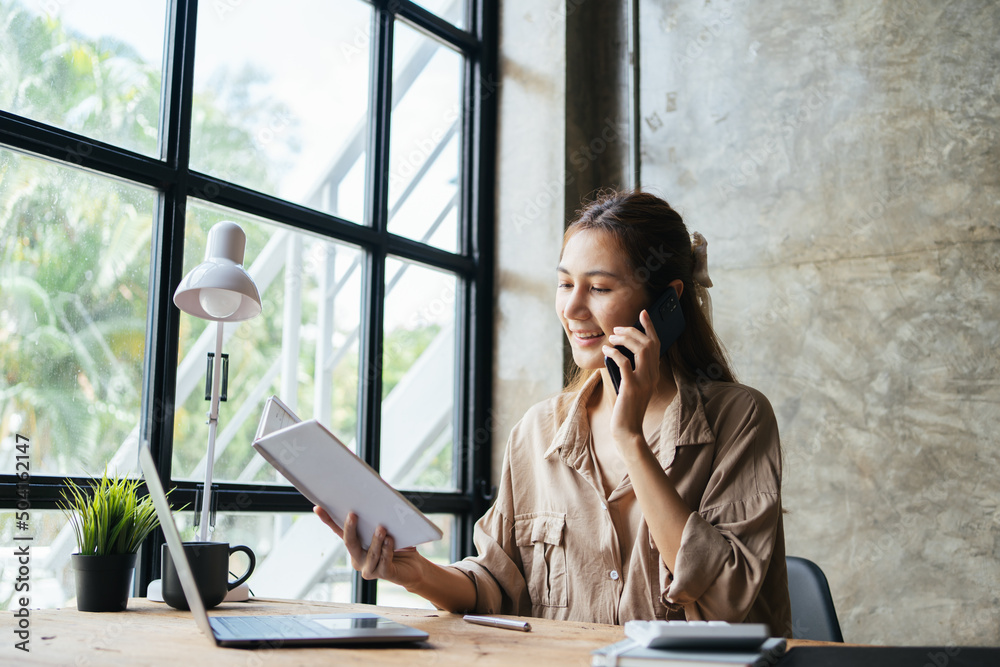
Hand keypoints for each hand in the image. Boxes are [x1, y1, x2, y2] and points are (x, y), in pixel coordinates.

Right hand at [313, 507, 423, 587]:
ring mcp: (369, 568)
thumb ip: (379, 521)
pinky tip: (390, 541)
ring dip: (375, 539)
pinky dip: (387, 550)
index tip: (318, 507)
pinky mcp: (382, 574)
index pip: (339, 531)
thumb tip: (378, 501)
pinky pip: (383, 561)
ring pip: (370, 552)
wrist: (413, 568)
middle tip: (353, 514)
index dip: (328, 520)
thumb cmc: (399, 545)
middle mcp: (358, 558)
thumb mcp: (388, 530)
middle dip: (350, 528)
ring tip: (381, 528)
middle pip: (350, 543)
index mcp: (356, 545)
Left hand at [602, 309, 660, 440]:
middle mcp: (652, 375)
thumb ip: (631, 370)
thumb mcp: (632, 385)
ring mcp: (644, 381)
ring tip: (611, 337)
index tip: (643, 313)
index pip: (656, 345)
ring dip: (625, 339)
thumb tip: (620, 352)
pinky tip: (606, 351)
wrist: (628, 429)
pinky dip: (615, 353)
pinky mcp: (632, 387)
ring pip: (641, 349)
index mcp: (653, 373)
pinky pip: (625, 363)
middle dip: (633, 331)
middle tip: (617, 329)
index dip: (650, 327)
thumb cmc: (627, 408)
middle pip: (649, 343)